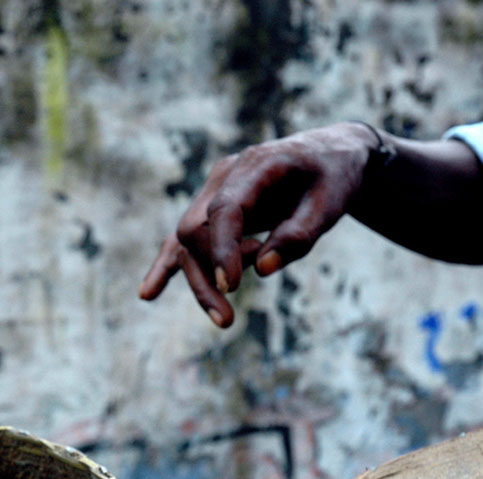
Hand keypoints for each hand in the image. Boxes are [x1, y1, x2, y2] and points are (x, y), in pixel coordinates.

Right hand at [139, 122, 375, 326]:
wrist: (332, 155)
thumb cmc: (334, 176)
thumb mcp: (331, 203)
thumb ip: (298, 235)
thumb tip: (262, 269)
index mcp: (256, 165)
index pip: (224, 210)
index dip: (222, 249)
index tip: (229, 287)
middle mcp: (226, 177)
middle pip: (195, 229)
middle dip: (206, 275)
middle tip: (227, 319)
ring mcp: (214, 193)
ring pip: (186, 240)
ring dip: (198, 280)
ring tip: (224, 320)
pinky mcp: (214, 211)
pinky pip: (184, 240)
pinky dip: (167, 266)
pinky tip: (148, 293)